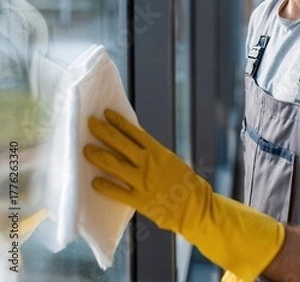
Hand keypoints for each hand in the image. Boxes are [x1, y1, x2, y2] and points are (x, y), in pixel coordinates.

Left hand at [84, 109, 284, 281]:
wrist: (195, 206)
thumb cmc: (183, 182)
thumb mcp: (169, 160)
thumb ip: (151, 152)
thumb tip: (134, 140)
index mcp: (157, 151)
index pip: (134, 132)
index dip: (119, 121)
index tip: (106, 113)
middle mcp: (148, 163)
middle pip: (120, 144)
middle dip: (104, 131)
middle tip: (89, 123)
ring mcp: (143, 181)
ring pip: (115, 165)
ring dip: (98, 156)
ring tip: (85, 148)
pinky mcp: (140, 200)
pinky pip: (118, 192)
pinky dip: (105, 186)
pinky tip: (93, 182)